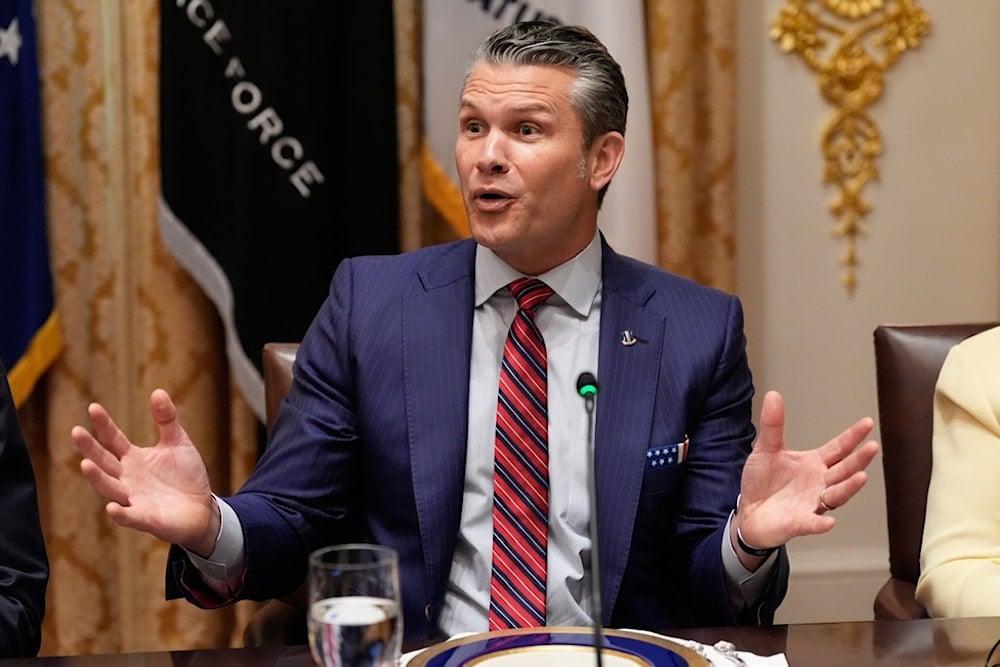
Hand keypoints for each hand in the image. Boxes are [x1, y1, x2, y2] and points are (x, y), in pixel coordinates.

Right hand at [71, 389, 218, 555]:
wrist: (202, 508)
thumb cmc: (186, 476)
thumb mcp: (178, 443)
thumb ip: (167, 420)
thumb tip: (158, 391)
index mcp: (133, 458)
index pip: (113, 439)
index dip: (104, 425)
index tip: (93, 407)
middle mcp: (127, 478)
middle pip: (104, 462)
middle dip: (90, 448)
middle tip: (76, 431)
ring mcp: (134, 499)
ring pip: (110, 488)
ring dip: (98, 478)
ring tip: (86, 464)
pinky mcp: (145, 519)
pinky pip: (129, 516)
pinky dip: (121, 513)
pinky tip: (112, 507)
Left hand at [733, 390, 880, 553]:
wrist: (749, 512)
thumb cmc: (763, 482)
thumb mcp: (766, 449)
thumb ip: (773, 425)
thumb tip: (773, 395)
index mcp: (814, 464)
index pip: (839, 448)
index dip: (853, 436)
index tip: (868, 423)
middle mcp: (819, 483)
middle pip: (843, 470)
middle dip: (858, 459)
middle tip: (872, 447)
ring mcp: (812, 503)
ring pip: (836, 495)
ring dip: (848, 487)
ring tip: (860, 477)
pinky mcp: (799, 523)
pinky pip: (812, 523)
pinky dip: (820, 523)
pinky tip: (829, 521)